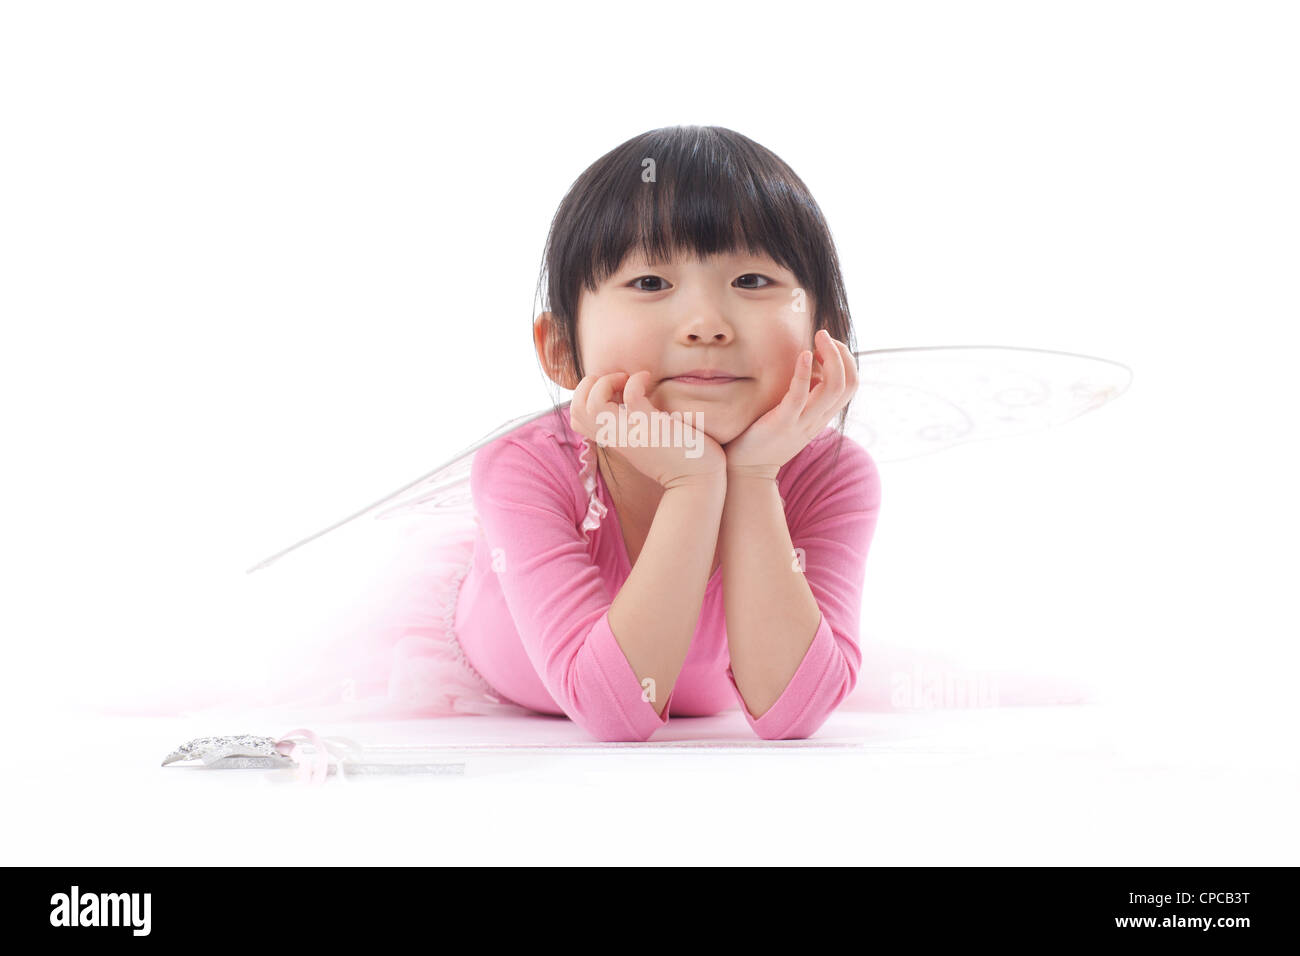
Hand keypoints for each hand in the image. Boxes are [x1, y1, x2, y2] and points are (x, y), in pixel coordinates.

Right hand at [570, 369, 726, 488]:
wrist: (698, 479)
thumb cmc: (678, 455)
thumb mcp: (645, 437)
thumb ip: (632, 422)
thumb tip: (628, 397)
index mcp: (612, 438)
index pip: (576, 416)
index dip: (585, 394)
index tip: (612, 387)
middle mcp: (616, 436)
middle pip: (576, 408)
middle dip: (589, 384)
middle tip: (616, 380)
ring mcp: (631, 432)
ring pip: (592, 403)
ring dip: (607, 381)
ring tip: (627, 378)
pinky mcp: (651, 427)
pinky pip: (631, 395)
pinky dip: (636, 380)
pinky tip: (648, 378)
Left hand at [722, 329, 858, 479]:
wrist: (746, 469)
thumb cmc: (764, 436)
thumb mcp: (793, 415)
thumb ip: (804, 396)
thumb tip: (810, 367)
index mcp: (822, 416)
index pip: (851, 385)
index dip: (847, 360)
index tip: (829, 345)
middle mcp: (818, 419)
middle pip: (848, 383)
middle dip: (842, 354)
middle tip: (824, 335)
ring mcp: (802, 422)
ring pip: (833, 388)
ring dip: (831, 357)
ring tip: (819, 338)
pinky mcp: (782, 423)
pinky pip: (800, 396)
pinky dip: (805, 372)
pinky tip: (803, 354)